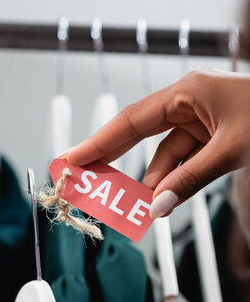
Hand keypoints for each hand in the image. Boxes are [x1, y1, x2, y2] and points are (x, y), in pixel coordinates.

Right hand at [63, 70, 249, 217]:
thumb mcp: (231, 150)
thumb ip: (189, 180)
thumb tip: (154, 208)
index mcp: (187, 93)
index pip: (129, 122)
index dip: (96, 143)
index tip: (70, 160)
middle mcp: (188, 104)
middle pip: (138, 136)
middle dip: (113, 161)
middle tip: (85, 182)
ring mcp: (199, 121)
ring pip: (164, 156)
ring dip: (152, 182)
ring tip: (136, 207)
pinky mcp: (211, 138)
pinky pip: (182, 162)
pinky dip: (172, 181)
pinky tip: (161, 199)